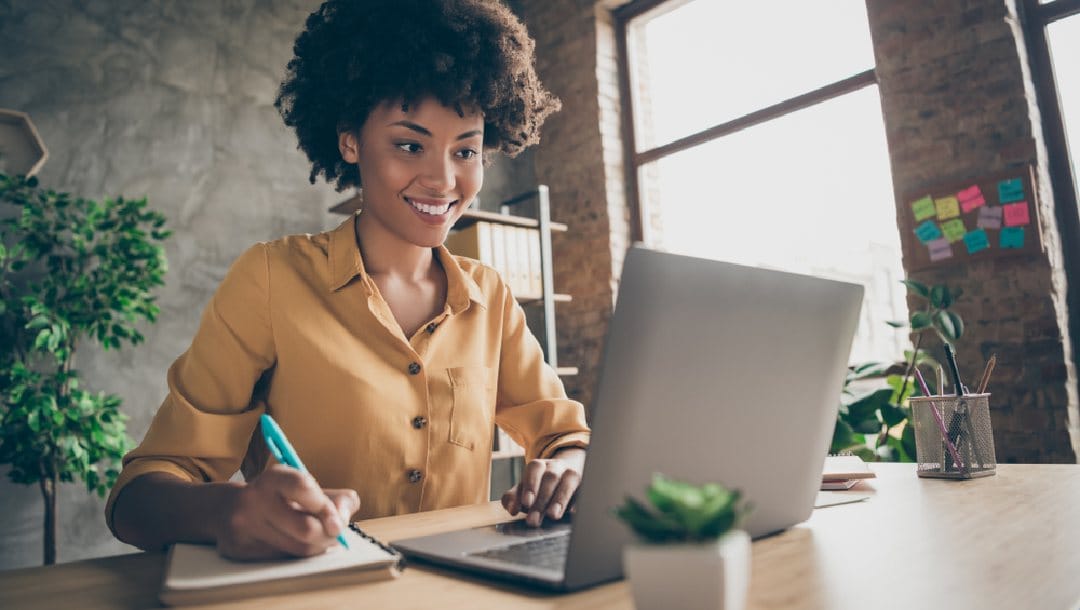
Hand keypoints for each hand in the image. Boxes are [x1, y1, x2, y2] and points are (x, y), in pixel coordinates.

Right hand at [215, 464, 360, 559]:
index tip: (338, 518)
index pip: (303, 487)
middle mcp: (254, 500)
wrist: (226, 510)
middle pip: (306, 529)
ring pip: (299, 549)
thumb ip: (333, 497)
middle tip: (334, 531)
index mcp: (272, 479)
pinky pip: (284, 560)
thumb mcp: (302, 487)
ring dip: (318, 546)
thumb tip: (346, 513)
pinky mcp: (241, 550)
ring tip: (319, 537)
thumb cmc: (276, 497)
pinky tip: (297, 543)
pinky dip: (300, 554)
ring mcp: (244, 527)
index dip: (327, 506)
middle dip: (329, 534)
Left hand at [501, 447, 585, 526]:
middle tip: (534, 520)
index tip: (526, 503)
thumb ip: (514, 496)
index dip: (530, 485)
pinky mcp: (586, 484)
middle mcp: (557, 466)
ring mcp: (573, 474)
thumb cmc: (542, 485)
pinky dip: (579, 501)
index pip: (534, 469)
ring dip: (560, 499)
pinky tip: (574, 512)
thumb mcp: (526, 488)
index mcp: (540, 465)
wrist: (568, 473)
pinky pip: (585, 490)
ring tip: (553, 515)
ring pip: (568, 481)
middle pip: (550, 478)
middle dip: (541, 500)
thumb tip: (510, 508)